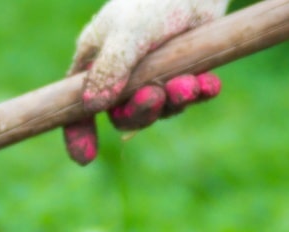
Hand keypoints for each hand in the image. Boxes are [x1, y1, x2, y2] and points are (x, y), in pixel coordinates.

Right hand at [62, 0, 230, 165]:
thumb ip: (111, 68)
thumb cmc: (151, 1)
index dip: (78, 133)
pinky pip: (189, 97)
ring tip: (190, 82)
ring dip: (175, 101)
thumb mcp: (127, 32)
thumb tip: (92, 107)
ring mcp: (154, 75)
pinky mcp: (184, 71)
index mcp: (96, 62)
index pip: (77, 106)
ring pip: (160, 110)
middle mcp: (121, 74)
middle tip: (157, 95)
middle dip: (141, 111)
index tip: (86, 158)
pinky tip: (211, 83)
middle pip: (123, 115)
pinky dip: (200, 93)